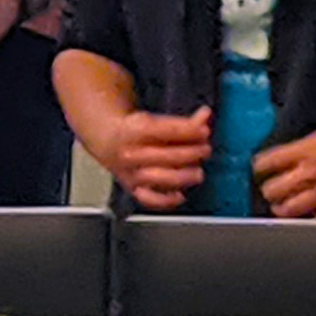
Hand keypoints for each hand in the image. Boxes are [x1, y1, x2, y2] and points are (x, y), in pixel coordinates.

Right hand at [98, 107, 212, 211]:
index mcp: (135, 130)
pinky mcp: (134, 189)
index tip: (205, 131)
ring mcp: (132, 173)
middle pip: (168, 155)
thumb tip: (206, 115)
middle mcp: (131, 153)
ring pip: (161, 178)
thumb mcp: (157, 121)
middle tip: (205, 150)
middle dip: (192, 153)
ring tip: (198, 172)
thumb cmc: (138, 131)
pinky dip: (166, 201)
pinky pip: (150, 199)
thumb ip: (185, 121)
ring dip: (184, 176)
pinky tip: (180, 195)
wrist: (109, 143)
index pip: (168, 131)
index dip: (190, 131)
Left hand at [255, 119, 315, 220]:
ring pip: (289, 208)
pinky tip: (308, 215)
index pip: (267, 162)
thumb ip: (299, 150)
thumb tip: (283, 159)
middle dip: (267, 190)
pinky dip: (310, 219)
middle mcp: (310, 172)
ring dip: (282, 208)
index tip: (257, 170)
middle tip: (269, 190)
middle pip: (273, 189)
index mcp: (304, 152)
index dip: (258, 167)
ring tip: (281, 207)